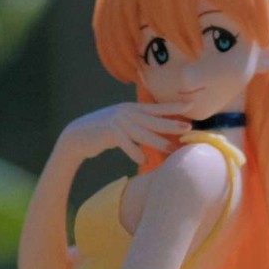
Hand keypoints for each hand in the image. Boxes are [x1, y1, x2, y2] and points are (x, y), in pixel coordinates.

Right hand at [62, 101, 190, 163]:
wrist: (77, 135)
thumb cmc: (103, 132)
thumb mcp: (122, 123)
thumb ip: (138, 124)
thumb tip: (156, 131)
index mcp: (131, 108)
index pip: (156, 108)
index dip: (173, 108)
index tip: (190, 106)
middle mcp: (126, 112)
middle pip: (154, 120)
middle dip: (172, 124)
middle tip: (189, 127)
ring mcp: (118, 121)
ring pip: (143, 133)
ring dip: (158, 143)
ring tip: (172, 150)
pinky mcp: (109, 132)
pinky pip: (127, 144)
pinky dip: (136, 153)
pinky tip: (144, 161)